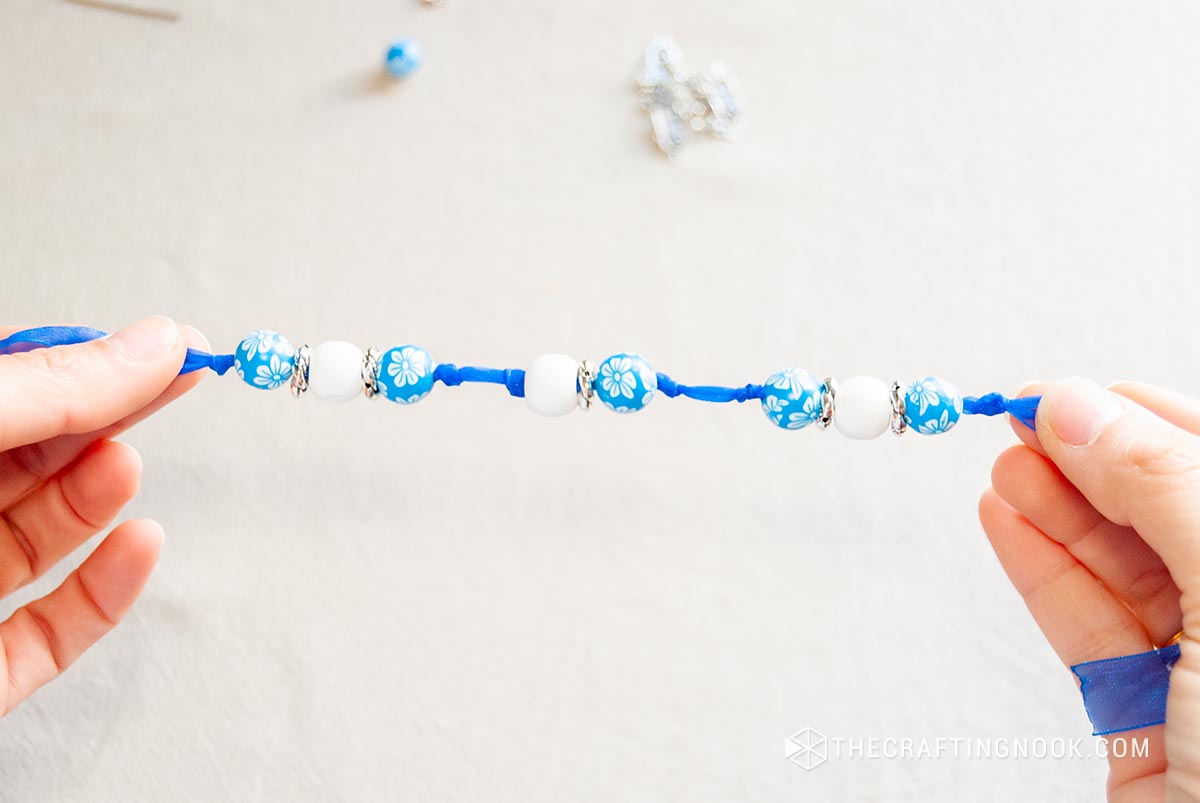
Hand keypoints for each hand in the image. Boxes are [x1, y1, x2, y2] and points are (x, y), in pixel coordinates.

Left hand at [0, 316, 206, 716]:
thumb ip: (45, 394)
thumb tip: (148, 347)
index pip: (11, 389)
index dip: (89, 363)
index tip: (168, 346)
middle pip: (30, 456)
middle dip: (108, 418)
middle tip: (183, 382)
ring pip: (40, 539)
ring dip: (100, 498)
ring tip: (130, 466)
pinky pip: (49, 633)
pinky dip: (106, 592)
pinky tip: (140, 545)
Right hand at [980, 378, 1199, 801]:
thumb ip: (1163, 488)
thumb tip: (1083, 408)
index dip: (1152, 418)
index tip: (1070, 391)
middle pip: (1172, 511)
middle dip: (1094, 461)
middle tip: (1023, 419)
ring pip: (1123, 565)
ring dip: (1056, 510)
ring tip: (1004, 465)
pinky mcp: (1142, 716)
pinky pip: (1087, 626)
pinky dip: (1039, 571)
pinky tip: (1004, 520)